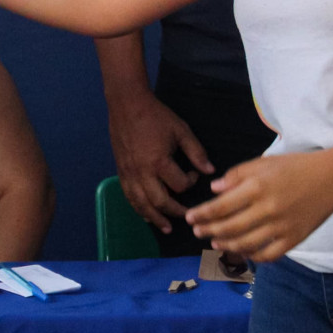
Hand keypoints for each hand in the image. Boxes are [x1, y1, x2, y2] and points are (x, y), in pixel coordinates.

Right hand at [106, 91, 211, 234]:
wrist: (127, 105)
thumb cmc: (156, 116)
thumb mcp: (181, 130)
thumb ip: (196, 152)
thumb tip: (210, 170)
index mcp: (159, 162)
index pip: (180, 185)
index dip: (191, 183)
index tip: (194, 175)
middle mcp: (143, 173)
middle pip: (159, 202)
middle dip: (175, 212)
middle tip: (187, 216)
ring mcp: (130, 174)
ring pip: (141, 204)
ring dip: (154, 218)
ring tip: (165, 227)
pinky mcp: (121, 172)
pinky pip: (129, 196)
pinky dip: (138, 208)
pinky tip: (145, 214)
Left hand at [186, 151, 332, 261]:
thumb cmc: (295, 167)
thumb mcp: (263, 163)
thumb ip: (236, 175)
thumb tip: (214, 190)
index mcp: (257, 187)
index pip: (220, 206)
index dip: (202, 214)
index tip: (189, 217)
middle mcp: (267, 209)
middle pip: (229, 227)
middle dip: (208, 231)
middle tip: (197, 231)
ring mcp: (282, 227)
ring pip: (246, 244)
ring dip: (226, 245)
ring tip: (214, 242)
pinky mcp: (295, 239)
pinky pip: (269, 255)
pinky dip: (253, 256)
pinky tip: (243, 251)